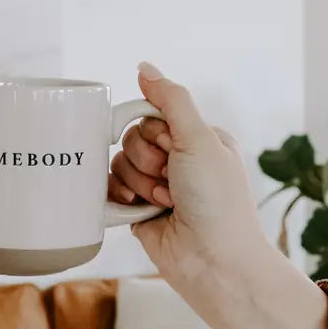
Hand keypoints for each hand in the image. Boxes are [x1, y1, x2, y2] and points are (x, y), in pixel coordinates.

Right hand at [108, 62, 327, 328]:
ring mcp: (155, 186)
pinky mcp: (137, 211)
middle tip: (171, 182)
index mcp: (196, 139)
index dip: (152, 133)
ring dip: (139, 184)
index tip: (170, 151)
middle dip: (147, 162)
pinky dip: (122, 199)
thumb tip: (144, 66)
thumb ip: (171, 99)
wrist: (213, 261)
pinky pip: (110, 190)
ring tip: (164, 203)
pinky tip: (142, 211)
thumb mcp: (199, 139)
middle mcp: (175, 160)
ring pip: (118, 165)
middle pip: (130, 139)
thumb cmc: (218, 202)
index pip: (151, 116)